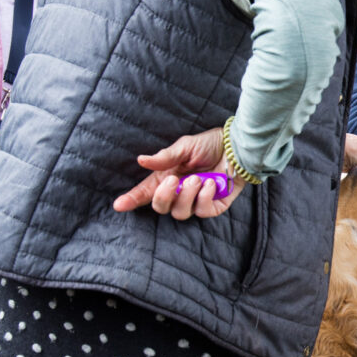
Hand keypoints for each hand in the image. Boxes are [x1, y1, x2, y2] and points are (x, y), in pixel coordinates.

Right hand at [113, 128, 241, 219]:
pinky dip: (204, 197)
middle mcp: (179, 192)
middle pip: (160, 207)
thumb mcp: (186, 147)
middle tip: (174, 180)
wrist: (237, 148)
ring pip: (180, 212)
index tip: (119, 205)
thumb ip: (165, 157)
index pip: (146, 192)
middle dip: (163, 196)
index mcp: (167, 177)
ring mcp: (196, 201)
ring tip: (198, 178)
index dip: (132, 200)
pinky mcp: (213, 207)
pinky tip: (211, 184)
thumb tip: (141, 160)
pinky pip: (202, 211)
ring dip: (187, 195)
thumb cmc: (210, 145)